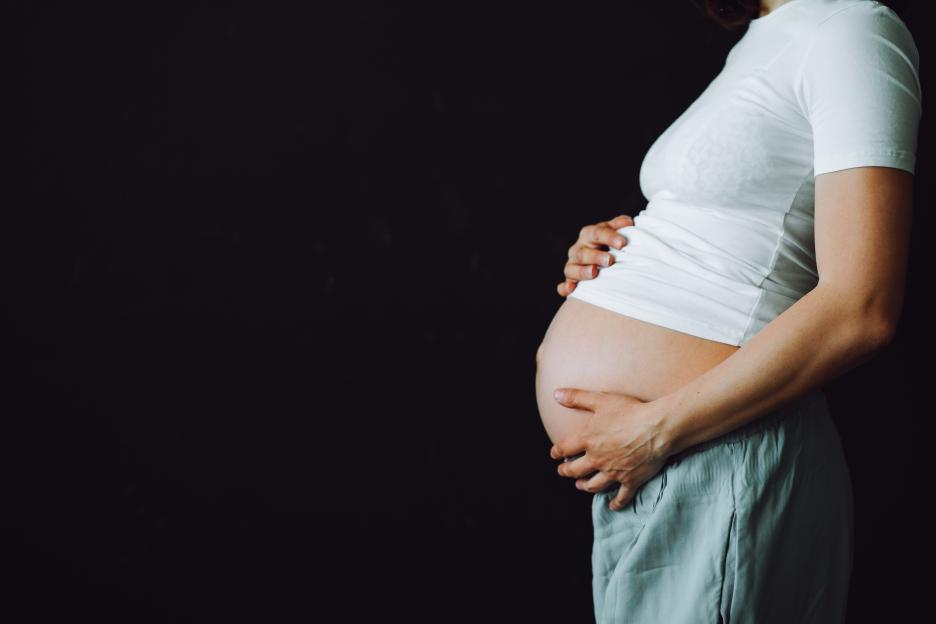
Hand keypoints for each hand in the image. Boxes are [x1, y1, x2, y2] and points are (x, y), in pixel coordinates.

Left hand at [549, 387, 671, 510]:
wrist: (656, 429)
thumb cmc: (629, 412)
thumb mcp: (600, 400)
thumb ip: (577, 397)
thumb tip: (556, 394)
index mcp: (588, 440)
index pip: (565, 448)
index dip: (557, 452)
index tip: (554, 455)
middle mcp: (598, 459)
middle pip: (576, 470)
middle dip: (567, 471)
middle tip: (563, 472)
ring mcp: (613, 472)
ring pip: (594, 485)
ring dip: (585, 486)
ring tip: (580, 486)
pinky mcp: (630, 481)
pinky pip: (621, 496)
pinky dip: (616, 503)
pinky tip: (612, 506)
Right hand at [557, 214, 633, 296]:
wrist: (598, 258)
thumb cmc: (608, 244)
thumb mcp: (612, 231)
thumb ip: (619, 226)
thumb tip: (628, 222)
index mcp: (588, 235)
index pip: (597, 233)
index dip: (609, 237)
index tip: (622, 243)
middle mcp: (577, 249)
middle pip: (583, 252)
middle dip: (596, 256)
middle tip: (610, 260)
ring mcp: (572, 265)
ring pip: (571, 269)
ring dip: (582, 271)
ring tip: (594, 272)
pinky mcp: (569, 281)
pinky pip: (563, 285)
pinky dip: (565, 287)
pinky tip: (570, 289)